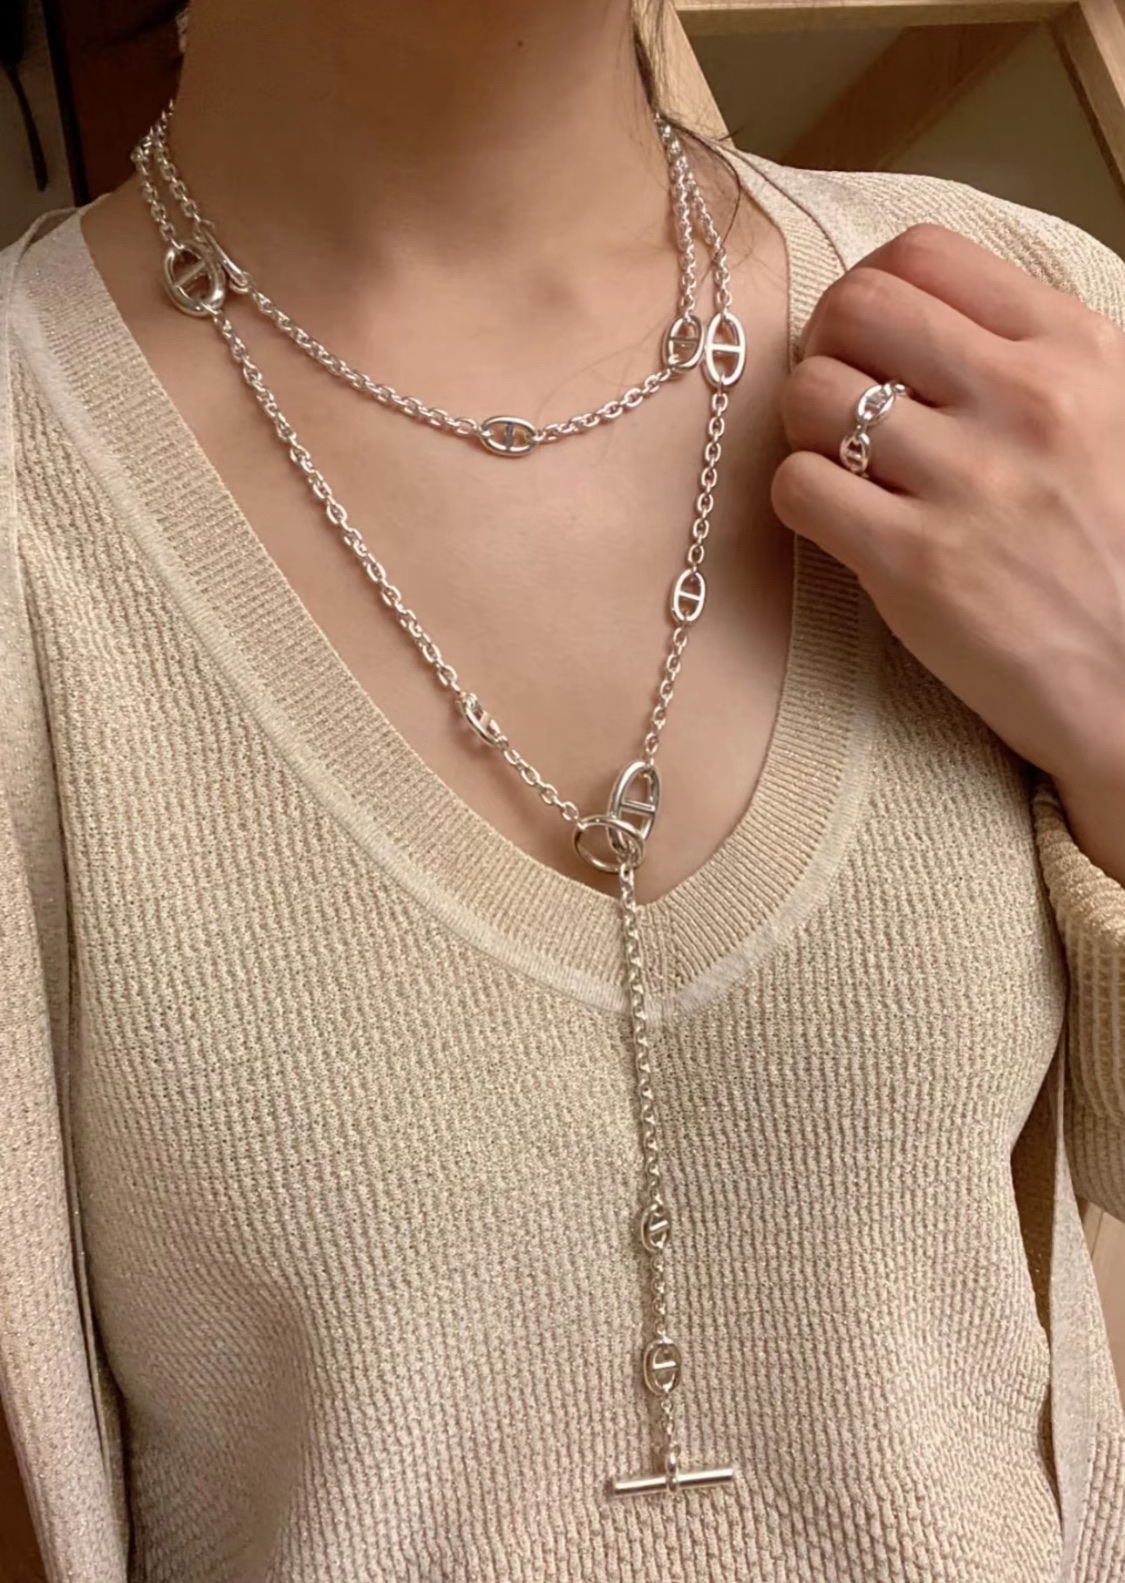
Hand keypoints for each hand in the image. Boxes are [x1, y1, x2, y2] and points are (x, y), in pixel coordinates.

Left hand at [771, 222, 1124, 800]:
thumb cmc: (1118, 548)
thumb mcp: (1117, 415)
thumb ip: (1037, 354)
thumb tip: (932, 314)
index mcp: (1074, 351)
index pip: (925, 255)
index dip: (870, 287)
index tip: (869, 337)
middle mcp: (1024, 402)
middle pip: (854, 307)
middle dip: (824, 344)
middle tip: (837, 395)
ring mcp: (968, 483)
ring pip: (811, 393)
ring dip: (805, 426)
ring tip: (839, 462)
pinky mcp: (915, 564)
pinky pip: (798, 487)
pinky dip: (800, 496)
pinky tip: (838, 517)